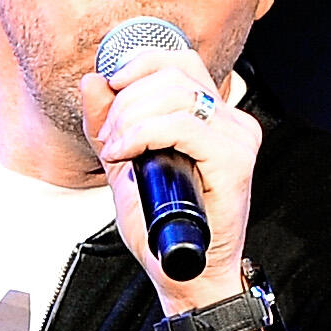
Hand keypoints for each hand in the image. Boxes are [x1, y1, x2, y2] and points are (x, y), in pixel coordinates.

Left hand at [78, 36, 256, 312]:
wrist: (183, 271)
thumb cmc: (160, 223)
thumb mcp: (123, 163)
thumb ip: (107, 123)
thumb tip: (92, 80)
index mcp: (212, 113)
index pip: (178, 60)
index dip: (136, 64)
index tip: (108, 91)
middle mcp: (231, 119)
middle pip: (171, 73)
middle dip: (124, 100)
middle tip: (108, 137)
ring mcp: (237, 137)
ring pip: (174, 95)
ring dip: (130, 118)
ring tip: (115, 150)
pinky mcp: (234, 160)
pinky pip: (182, 126)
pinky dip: (144, 133)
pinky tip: (124, 153)